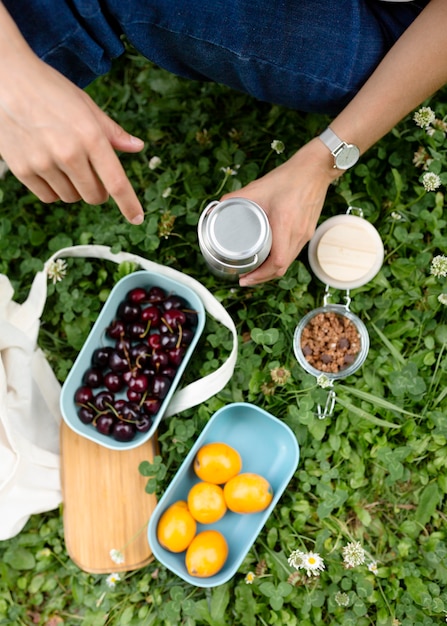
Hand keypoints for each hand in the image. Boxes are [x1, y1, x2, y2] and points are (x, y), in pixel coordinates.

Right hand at [0, 52, 144, 223]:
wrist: (4, 79)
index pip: (116, 182)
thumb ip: (112, 132)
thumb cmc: (49, 90)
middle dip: (98, 191)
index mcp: (90, 136)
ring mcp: (43, 163)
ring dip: (74, 188)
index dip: (129, 205)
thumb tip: (138, 147)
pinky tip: (49, 167)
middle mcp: (69, 153)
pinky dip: (53, 189)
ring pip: (71, 198)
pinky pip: (48, 197)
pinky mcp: (22, 169)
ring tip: (64, 162)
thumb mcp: (86, 106)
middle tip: (91, 173)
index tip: (137, 218)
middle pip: (94, 196)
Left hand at [222, 138, 339, 285]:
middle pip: (281, 268)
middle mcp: (298, 234)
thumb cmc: (290, 177)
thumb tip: (217, 208)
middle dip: (262, 277)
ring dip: (271, 270)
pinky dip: (280, 259)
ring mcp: (305, 234)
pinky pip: (293, 252)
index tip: (245, 278)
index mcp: (285, 225)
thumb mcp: (258, 187)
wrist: (315, 169)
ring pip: (288, 262)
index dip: (260, 276)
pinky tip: (270, 257)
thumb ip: (235, 197)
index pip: (277, 263)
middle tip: (245, 278)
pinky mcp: (308, 231)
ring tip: (255, 270)